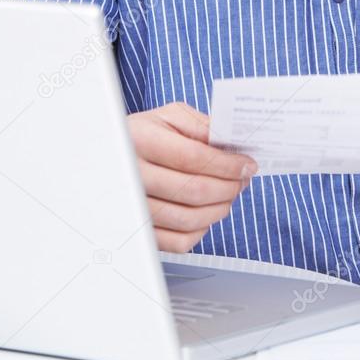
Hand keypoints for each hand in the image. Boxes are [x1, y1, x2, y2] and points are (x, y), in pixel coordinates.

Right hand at [126, 101, 257, 252]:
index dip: (227, 164)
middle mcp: (132, 176)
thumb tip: (234, 144)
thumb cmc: (146, 134)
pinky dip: (202, 229)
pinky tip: (207, 211)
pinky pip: (179, 242)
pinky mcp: (140, 232)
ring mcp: (134, 208)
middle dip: (230, 186)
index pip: (192, 158)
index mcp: (140, 140)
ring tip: (230, 194)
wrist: (112, 156)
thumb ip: (202, 126)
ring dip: (221, 208)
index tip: (247, 164)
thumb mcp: (170, 117)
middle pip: (194, 191)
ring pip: (189, 220)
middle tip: (243, 179)